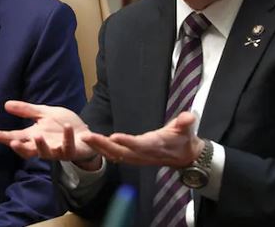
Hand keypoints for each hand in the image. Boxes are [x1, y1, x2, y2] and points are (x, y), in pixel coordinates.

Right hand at [0, 100, 100, 168]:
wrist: (84, 133)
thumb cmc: (62, 125)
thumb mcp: (44, 114)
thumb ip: (27, 111)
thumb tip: (6, 104)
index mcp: (35, 136)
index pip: (16, 137)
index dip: (4, 137)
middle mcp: (43, 145)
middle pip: (28, 150)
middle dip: (20, 147)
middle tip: (12, 141)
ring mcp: (56, 150)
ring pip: (47, 153)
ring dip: (42, 145)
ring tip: (37, 136)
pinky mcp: (70, 151)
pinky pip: (68, 147)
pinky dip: (68, 137)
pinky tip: (68, 127)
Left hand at [81, 111, 203, 167]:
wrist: (184, 157)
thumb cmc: (183, 139)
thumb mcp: (187, 129)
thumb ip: (185, 123)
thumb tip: (189, 117)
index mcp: (155, 145)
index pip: (139, 145)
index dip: (127, 142)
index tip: (113, 137)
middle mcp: (143, 154)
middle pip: (121, 152)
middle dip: (103, 145)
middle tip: (87, 137)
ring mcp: (137, 158)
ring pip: (115, 155)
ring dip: (99, 148)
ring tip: (84, 139)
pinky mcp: (133, 158)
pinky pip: (115, 156)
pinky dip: (102, 151)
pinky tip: (91, 145)